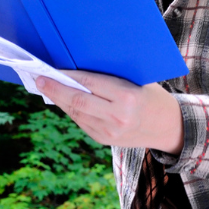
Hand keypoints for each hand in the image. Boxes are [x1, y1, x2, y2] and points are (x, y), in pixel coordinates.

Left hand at [36, 71, 183, 153]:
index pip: (90, 84)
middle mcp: (117, 117)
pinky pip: (81, 122)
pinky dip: (70, 110)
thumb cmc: (153, 96)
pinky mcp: (104, 140)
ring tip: (46, 88)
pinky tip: (62, 101)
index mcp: (127, 97)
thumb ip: (112, 77)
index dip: (69, 76)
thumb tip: (81, 68)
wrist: (169, 128)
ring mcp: (109, 132)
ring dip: (59, 100)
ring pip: (76, 113)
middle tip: (40, 79)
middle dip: (56, 89)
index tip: (53, 68)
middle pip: (78, 101)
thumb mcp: (138, 80)